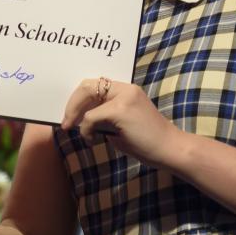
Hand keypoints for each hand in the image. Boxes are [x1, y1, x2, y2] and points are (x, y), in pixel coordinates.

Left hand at [61, 77, 181, 165]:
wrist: (170, 150)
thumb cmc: (147, 142)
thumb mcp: (121, 124)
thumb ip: (104, 116)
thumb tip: (79, 117)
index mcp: (126, 90)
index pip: (95, 84)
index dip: (79, 99)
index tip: (71, 115)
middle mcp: (126, 89)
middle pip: (87, 85)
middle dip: (71, 104)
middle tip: (65, 123)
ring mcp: (124, 98)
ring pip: (87, 100)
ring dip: (75, 116)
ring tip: (73, 130)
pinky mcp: (121, 110)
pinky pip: (91, 117)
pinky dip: (86, 130)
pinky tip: (92, 140)